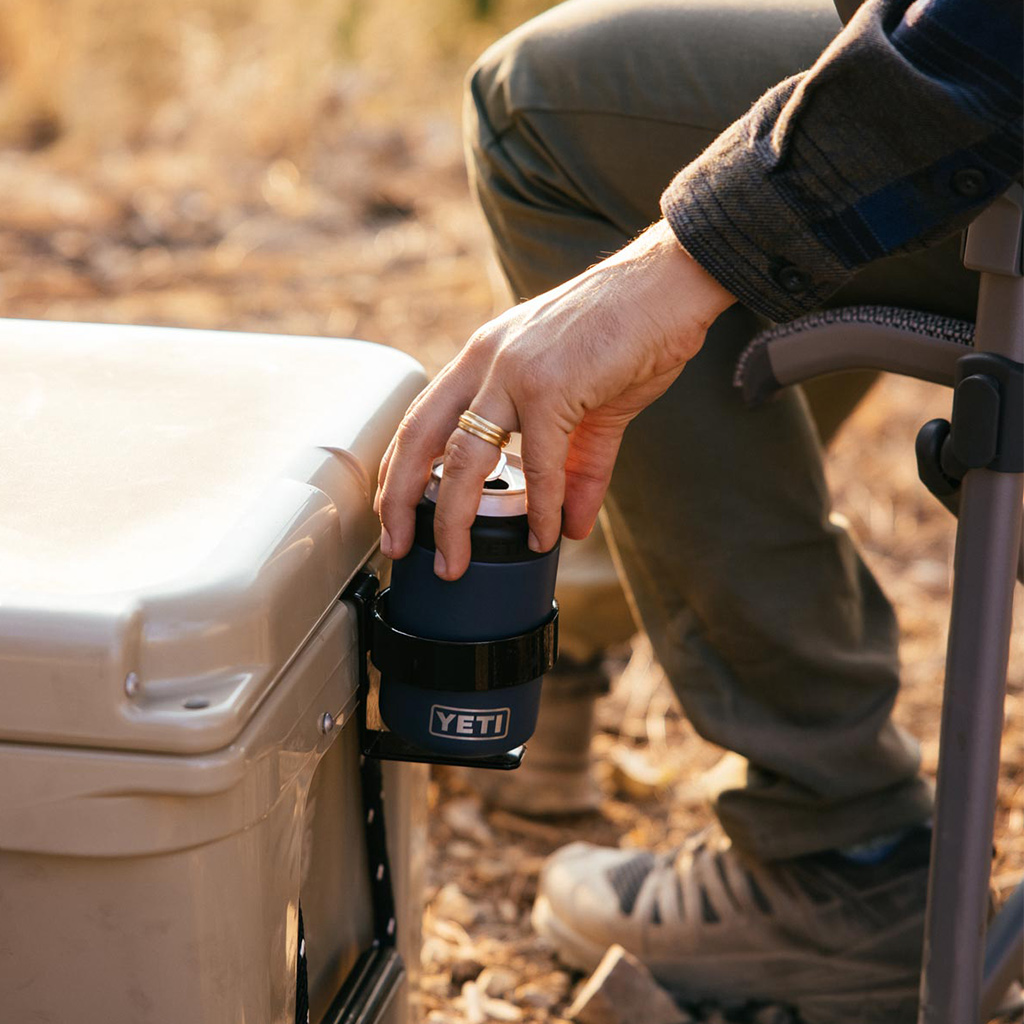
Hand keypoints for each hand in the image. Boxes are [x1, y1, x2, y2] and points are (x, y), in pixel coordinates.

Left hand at [375, 219, 734, 579]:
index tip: (392, 512)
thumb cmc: (626, 335)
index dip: (397, 469)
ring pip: (463, 458)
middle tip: (396, 548)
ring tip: (453, 564)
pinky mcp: (552, 386)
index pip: (419, 419)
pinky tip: (542, 537)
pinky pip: (538, 464)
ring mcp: (514, 372)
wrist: (668, 287)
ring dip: (452, 520)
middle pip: (419, 439)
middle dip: (398, 499)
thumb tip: (569, 528)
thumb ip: (574, 470)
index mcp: (482, 359)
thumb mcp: (587, 408)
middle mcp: (485, 361)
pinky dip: (539, 508)